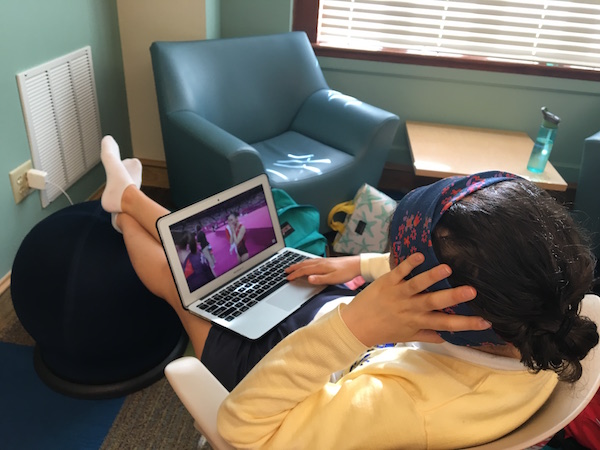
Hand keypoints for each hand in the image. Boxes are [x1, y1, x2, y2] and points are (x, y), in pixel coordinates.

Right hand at [285, 255, 360, 284]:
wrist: (356, 264)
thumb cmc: (346, 272)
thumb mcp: (333, 279)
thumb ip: (320, 279)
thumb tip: (308, 278)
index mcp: (320, 267)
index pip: (304, 271)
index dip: (295, 274)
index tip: (288, 278)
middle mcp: (320, 262)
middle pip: (303, 264)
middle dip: (293, 268)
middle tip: (285, 271)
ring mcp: (323, 260)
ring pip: (307, 262)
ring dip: (298, 264)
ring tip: (293, 267)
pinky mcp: (326, 261)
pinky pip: (312, 261)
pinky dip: (305, 262)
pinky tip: (307, 264)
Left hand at [341, 253, 490, 346]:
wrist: (356, 325)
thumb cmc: (383, 330)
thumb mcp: (406, 336)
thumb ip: (426, 335)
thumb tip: (446, 338)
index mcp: (418, 322)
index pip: (446, 324)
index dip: (466, 324)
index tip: (486, 322)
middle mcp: (411, 308)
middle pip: (435, 302)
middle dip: (454, 297)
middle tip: (472, 291)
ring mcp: (399, 294)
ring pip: (417, 284)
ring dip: (432, 276)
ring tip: (447, 268)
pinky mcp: (387, 282)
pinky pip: (399, 271)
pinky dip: (409, 263)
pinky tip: (420, 255)